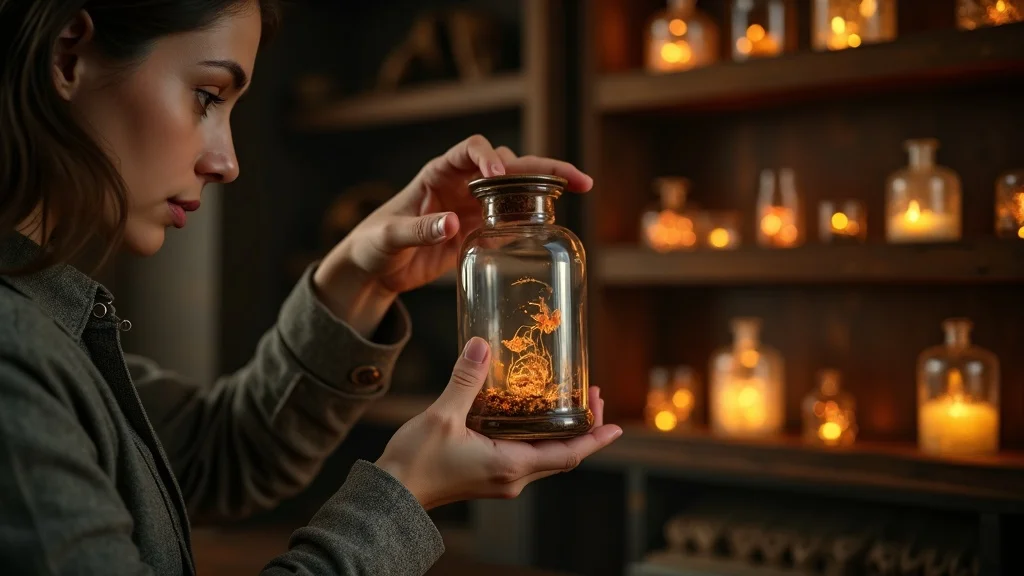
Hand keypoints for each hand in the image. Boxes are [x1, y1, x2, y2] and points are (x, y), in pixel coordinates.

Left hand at [310, 135, 592, 335]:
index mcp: (437, 174)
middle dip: (540, 166)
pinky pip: (513, 216)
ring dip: (547, 184)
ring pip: (517, 187)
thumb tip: (451, 223)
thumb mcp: (389, 238)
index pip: (470, 150)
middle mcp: (461, 184)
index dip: (488, 157)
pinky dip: (536, 214)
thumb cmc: (372, 245)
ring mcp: (474, 206)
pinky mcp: (479, 229)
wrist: (375, 269)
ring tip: (580, 187)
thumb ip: (417, 230)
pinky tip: (557, 219)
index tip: (500, 174)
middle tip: (574, 177)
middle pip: (507, 164)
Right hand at [374, 338, 621, 510]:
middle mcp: (513, 478)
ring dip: (562, 432)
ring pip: (546, 457)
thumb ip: (465, 379)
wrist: (392, 494)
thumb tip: (481, 345)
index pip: (569, 455)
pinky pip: (526, 457)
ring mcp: (501, 480)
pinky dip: (538, 437)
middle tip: (593, 397)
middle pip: (563, 456)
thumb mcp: (442, 416)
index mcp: (510, 466)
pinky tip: (532, 415)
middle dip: (584, 429)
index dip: (596, 439)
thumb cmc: (416, 463)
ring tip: (568, 403)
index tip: (618, 424)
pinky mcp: (489, 476)